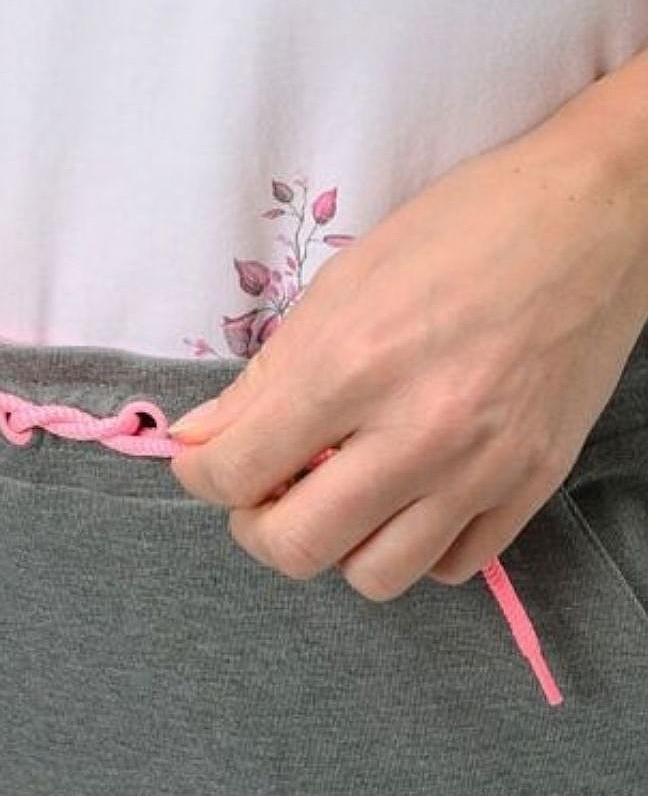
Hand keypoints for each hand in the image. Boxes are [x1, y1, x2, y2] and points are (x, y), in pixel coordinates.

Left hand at [168, 129, 647, 599]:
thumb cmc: (462, 232)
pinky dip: (415, 548)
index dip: (201, 476)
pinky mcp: (530, 487)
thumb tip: (202, 443)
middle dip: (259, 527)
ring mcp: (480, 469)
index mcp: (354, 366)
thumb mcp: (342, 285)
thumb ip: (265, 379)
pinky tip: (409, 500)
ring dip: (340, 547)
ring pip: (373, 576)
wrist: (594, 219)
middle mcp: (417, 431)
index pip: (236, 472)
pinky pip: (450, 568)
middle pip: (295, 548)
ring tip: (343, 497)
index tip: (207, 462)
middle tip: (268, 491)